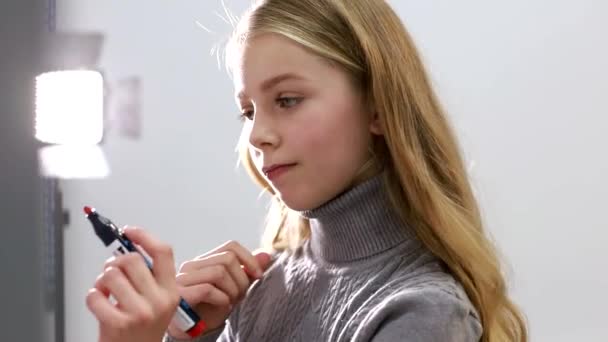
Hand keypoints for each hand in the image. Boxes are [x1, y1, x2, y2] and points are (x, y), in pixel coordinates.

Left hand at [86, 226, 179, 341]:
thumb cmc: (142, 329)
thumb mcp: (157, 301)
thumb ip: (149, 277)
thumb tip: (128, 247)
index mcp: (171, 291)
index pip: (163, 252)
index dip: (144, 236)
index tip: (129, 231)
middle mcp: (159, 301)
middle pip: (132, 259)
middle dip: (115, 262)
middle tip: (112, 273)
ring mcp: (140, 313)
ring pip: (110, 274)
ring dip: (102, 281)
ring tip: (106, 292)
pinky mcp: (119, 324)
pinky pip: (95, 295)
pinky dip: (92, 297)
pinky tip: (100, 304)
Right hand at [167, 240, 271, 338]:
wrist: (190, 332)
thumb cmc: (210, 310)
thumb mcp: (234, 289)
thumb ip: (247, 272)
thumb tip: (266, 255)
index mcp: (204, 261)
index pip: (231, 246)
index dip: (249, 259)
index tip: (259, 275)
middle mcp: (191, 266)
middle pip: (228, 258)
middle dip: (241, 279)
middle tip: (239, 296)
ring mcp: (183, 279)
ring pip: (219, 272)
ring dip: (232, 290)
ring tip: (229, 302)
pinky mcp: (180, 294)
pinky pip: (207, 289)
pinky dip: (221, 300)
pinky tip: (221, 307)